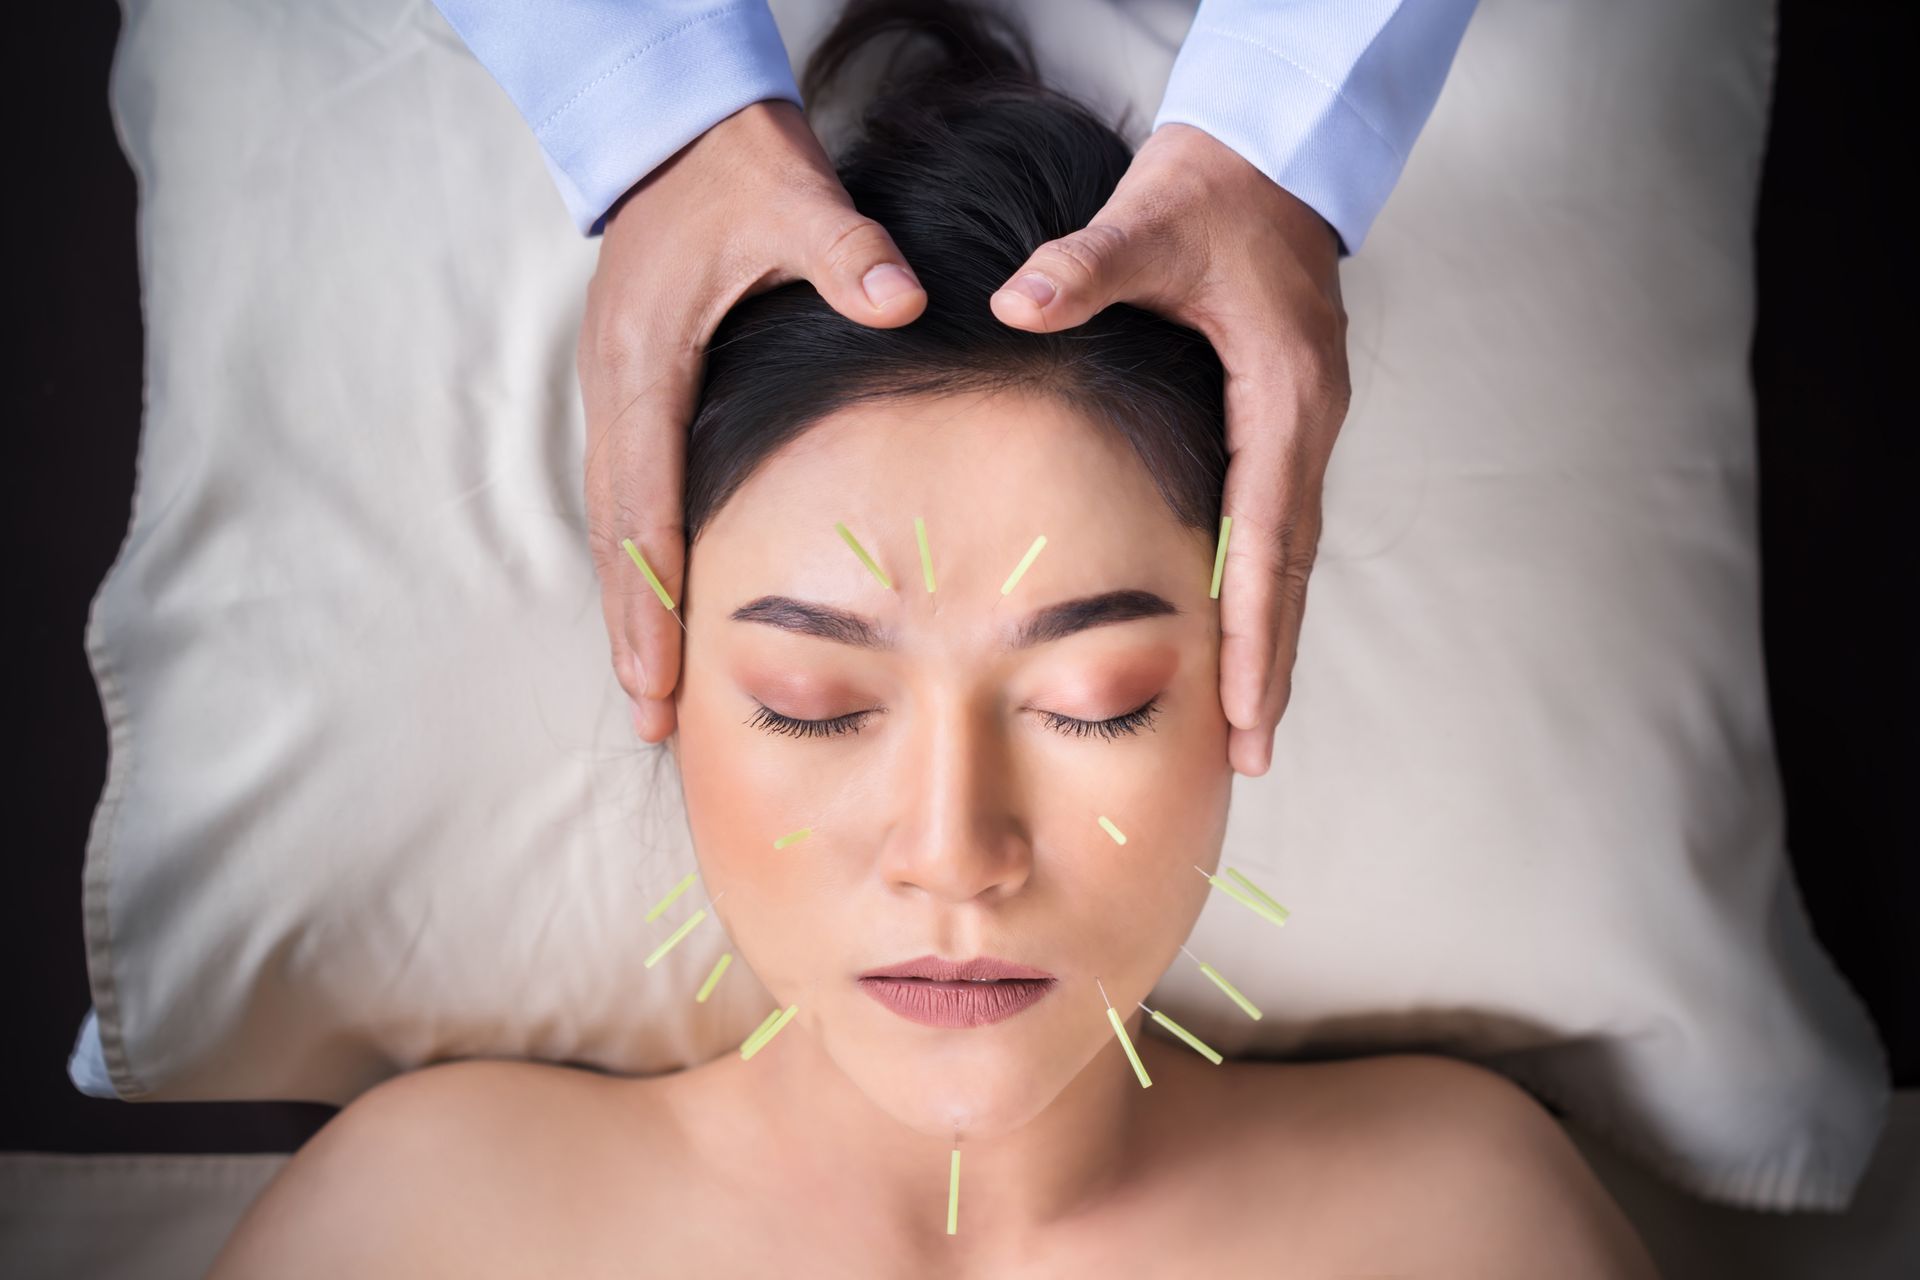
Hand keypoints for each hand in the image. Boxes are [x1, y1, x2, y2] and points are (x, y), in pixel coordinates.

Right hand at [579, 101, 926, 741]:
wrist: (678, 133)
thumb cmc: (735, 171)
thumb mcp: (792, 198)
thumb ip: (846, 252)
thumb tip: (901, 299)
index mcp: (645, 364)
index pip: (641, 501)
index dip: (650, 594)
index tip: (659, 671)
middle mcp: (616, 391)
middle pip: (614, 534)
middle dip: (629, 630)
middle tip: (647, 718)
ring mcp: (616, 395)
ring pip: (613, 523)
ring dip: (628, 607)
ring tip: (646, 690)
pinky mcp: (633, 393)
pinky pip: (627, 496)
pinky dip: (638, 561)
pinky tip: (659, 606)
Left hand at [988, 123, 1348, 776]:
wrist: (1271, 154)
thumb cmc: (1213, 191)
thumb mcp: (1148, 222)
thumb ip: (1082, 268)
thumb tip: (1013, 306)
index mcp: (1285, 395)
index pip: (1271, 537)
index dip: (1257, 630)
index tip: (1247, 711)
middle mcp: (1305, 425)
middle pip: (1291, 571)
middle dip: (1273, 665)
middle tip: (1253, 756)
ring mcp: (1300, 428)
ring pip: (1288, 557)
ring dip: (1270, 639)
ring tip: (1250, 726)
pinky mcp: (1282, 423)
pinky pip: (1274, 526)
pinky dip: (1259, 590)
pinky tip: (1235, 636)